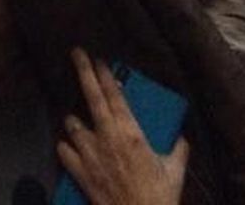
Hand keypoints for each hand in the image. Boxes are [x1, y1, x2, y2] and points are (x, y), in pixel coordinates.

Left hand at [57, 49, 188, 204]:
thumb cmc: (159, 197)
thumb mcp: (174, 171)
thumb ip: (178, 150)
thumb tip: (181, 137)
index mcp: (131, 134)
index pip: (115, 96)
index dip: (105, 75)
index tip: (99, 60)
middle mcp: (106, 138)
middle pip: (91, 97)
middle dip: (83, 72)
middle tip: (77, 53)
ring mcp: (89, 154)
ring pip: (72, 124)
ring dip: (75, 121)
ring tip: (80, 122)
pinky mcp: (78, 171)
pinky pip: (63, 150)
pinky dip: (67, 147)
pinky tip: (71, 148)